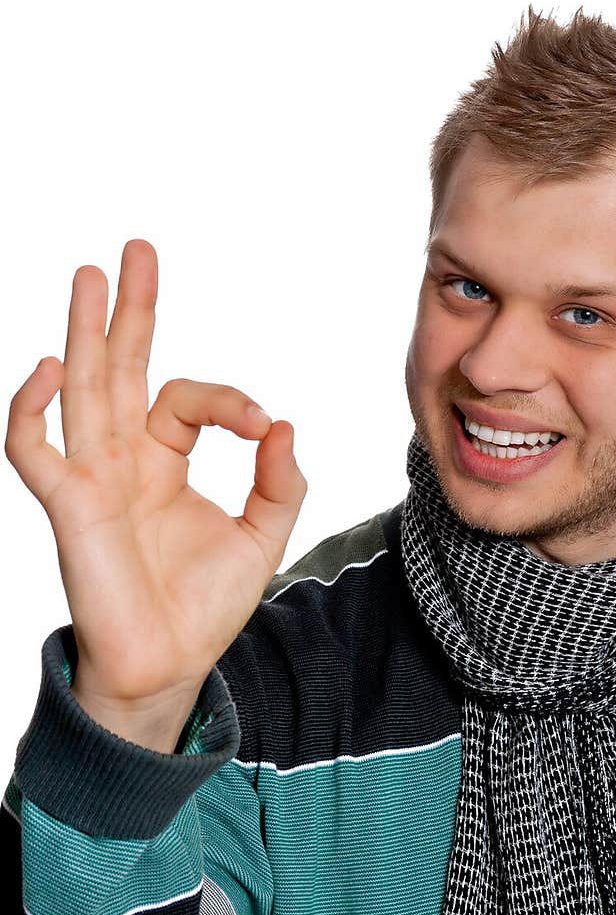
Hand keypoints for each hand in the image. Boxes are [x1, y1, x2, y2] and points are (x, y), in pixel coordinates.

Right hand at [5, 239, 306, 705]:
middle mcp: (122, 459)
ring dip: (85, 331)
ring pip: (80, 389)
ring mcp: (91, 477)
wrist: (170, 664)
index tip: (263, 424)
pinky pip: (33, 448)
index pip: (187, 399)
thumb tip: (285, 423)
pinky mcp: (67, 506)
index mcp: (163, 460)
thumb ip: (279, 482)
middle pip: (120, 367)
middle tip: (136, 249)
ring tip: (91, 274)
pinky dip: (31, 408)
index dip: (229, 400)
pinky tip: (52, 365)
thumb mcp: (261, 536)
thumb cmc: (205, 605)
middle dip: (129, 309)